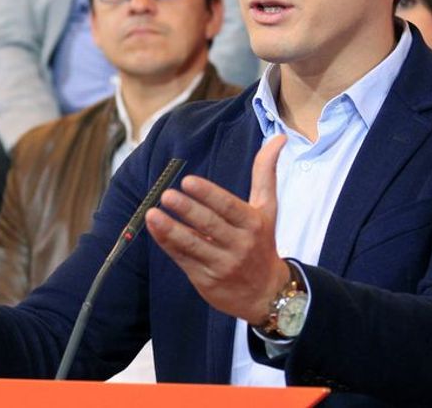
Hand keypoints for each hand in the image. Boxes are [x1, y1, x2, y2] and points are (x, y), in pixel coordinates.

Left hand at [146, 135, 290, 324]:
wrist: (267, 294)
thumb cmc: (262, 243)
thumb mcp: (268, 209)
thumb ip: (266, 173)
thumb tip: (278, 137)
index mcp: (253, 224)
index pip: (228, 207)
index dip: (208, 195)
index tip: (189, 181)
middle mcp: (239, 245)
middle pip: (210, 225)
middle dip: (187, 210)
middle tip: (166, 195)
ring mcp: (221, 265)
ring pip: (193, 244)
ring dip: (171, 229)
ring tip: (152, 214)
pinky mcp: (205, 279)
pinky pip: (183, 259)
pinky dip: (167, 244)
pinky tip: (154, 228)